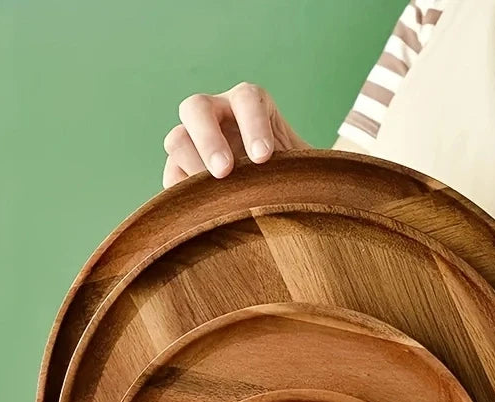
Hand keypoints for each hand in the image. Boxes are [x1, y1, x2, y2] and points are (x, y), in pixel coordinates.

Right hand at [162, 82, 310, 185]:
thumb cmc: (295, 177)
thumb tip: (323, 188)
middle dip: (209, 138)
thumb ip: (311, 171)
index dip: (253, 124)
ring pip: (177, 139)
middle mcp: (217, 115)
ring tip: (212, 194)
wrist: (277, 197)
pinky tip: (197, 209)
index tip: (264, 157)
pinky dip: (180, 192)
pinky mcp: (179, 170)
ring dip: (191, 164)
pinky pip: (171, 176)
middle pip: (197, 108)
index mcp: (250, 104)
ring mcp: (193, 141)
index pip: (247, 99)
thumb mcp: (307, 169)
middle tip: (225, 172)